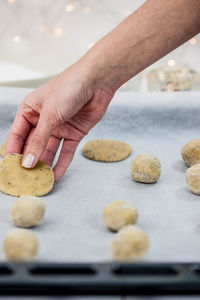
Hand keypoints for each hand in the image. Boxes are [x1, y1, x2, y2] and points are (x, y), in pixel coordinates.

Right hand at [6, 60, 113, 180]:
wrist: (97, 82)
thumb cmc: (69, 88)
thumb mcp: (49, 115)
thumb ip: (39, 140)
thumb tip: (27, 162)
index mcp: (30, 110)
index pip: (17, 135)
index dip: (14, 151)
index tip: (11, 168)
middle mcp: (43, 120)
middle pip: (33, 145)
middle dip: (30, 161)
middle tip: (25, 179)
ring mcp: (59, 128)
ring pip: (49, 150)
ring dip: (45, 165)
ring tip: (40, 181)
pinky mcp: (74, 133)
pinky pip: (66, 151)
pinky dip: (62, 163)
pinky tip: (56, 176)